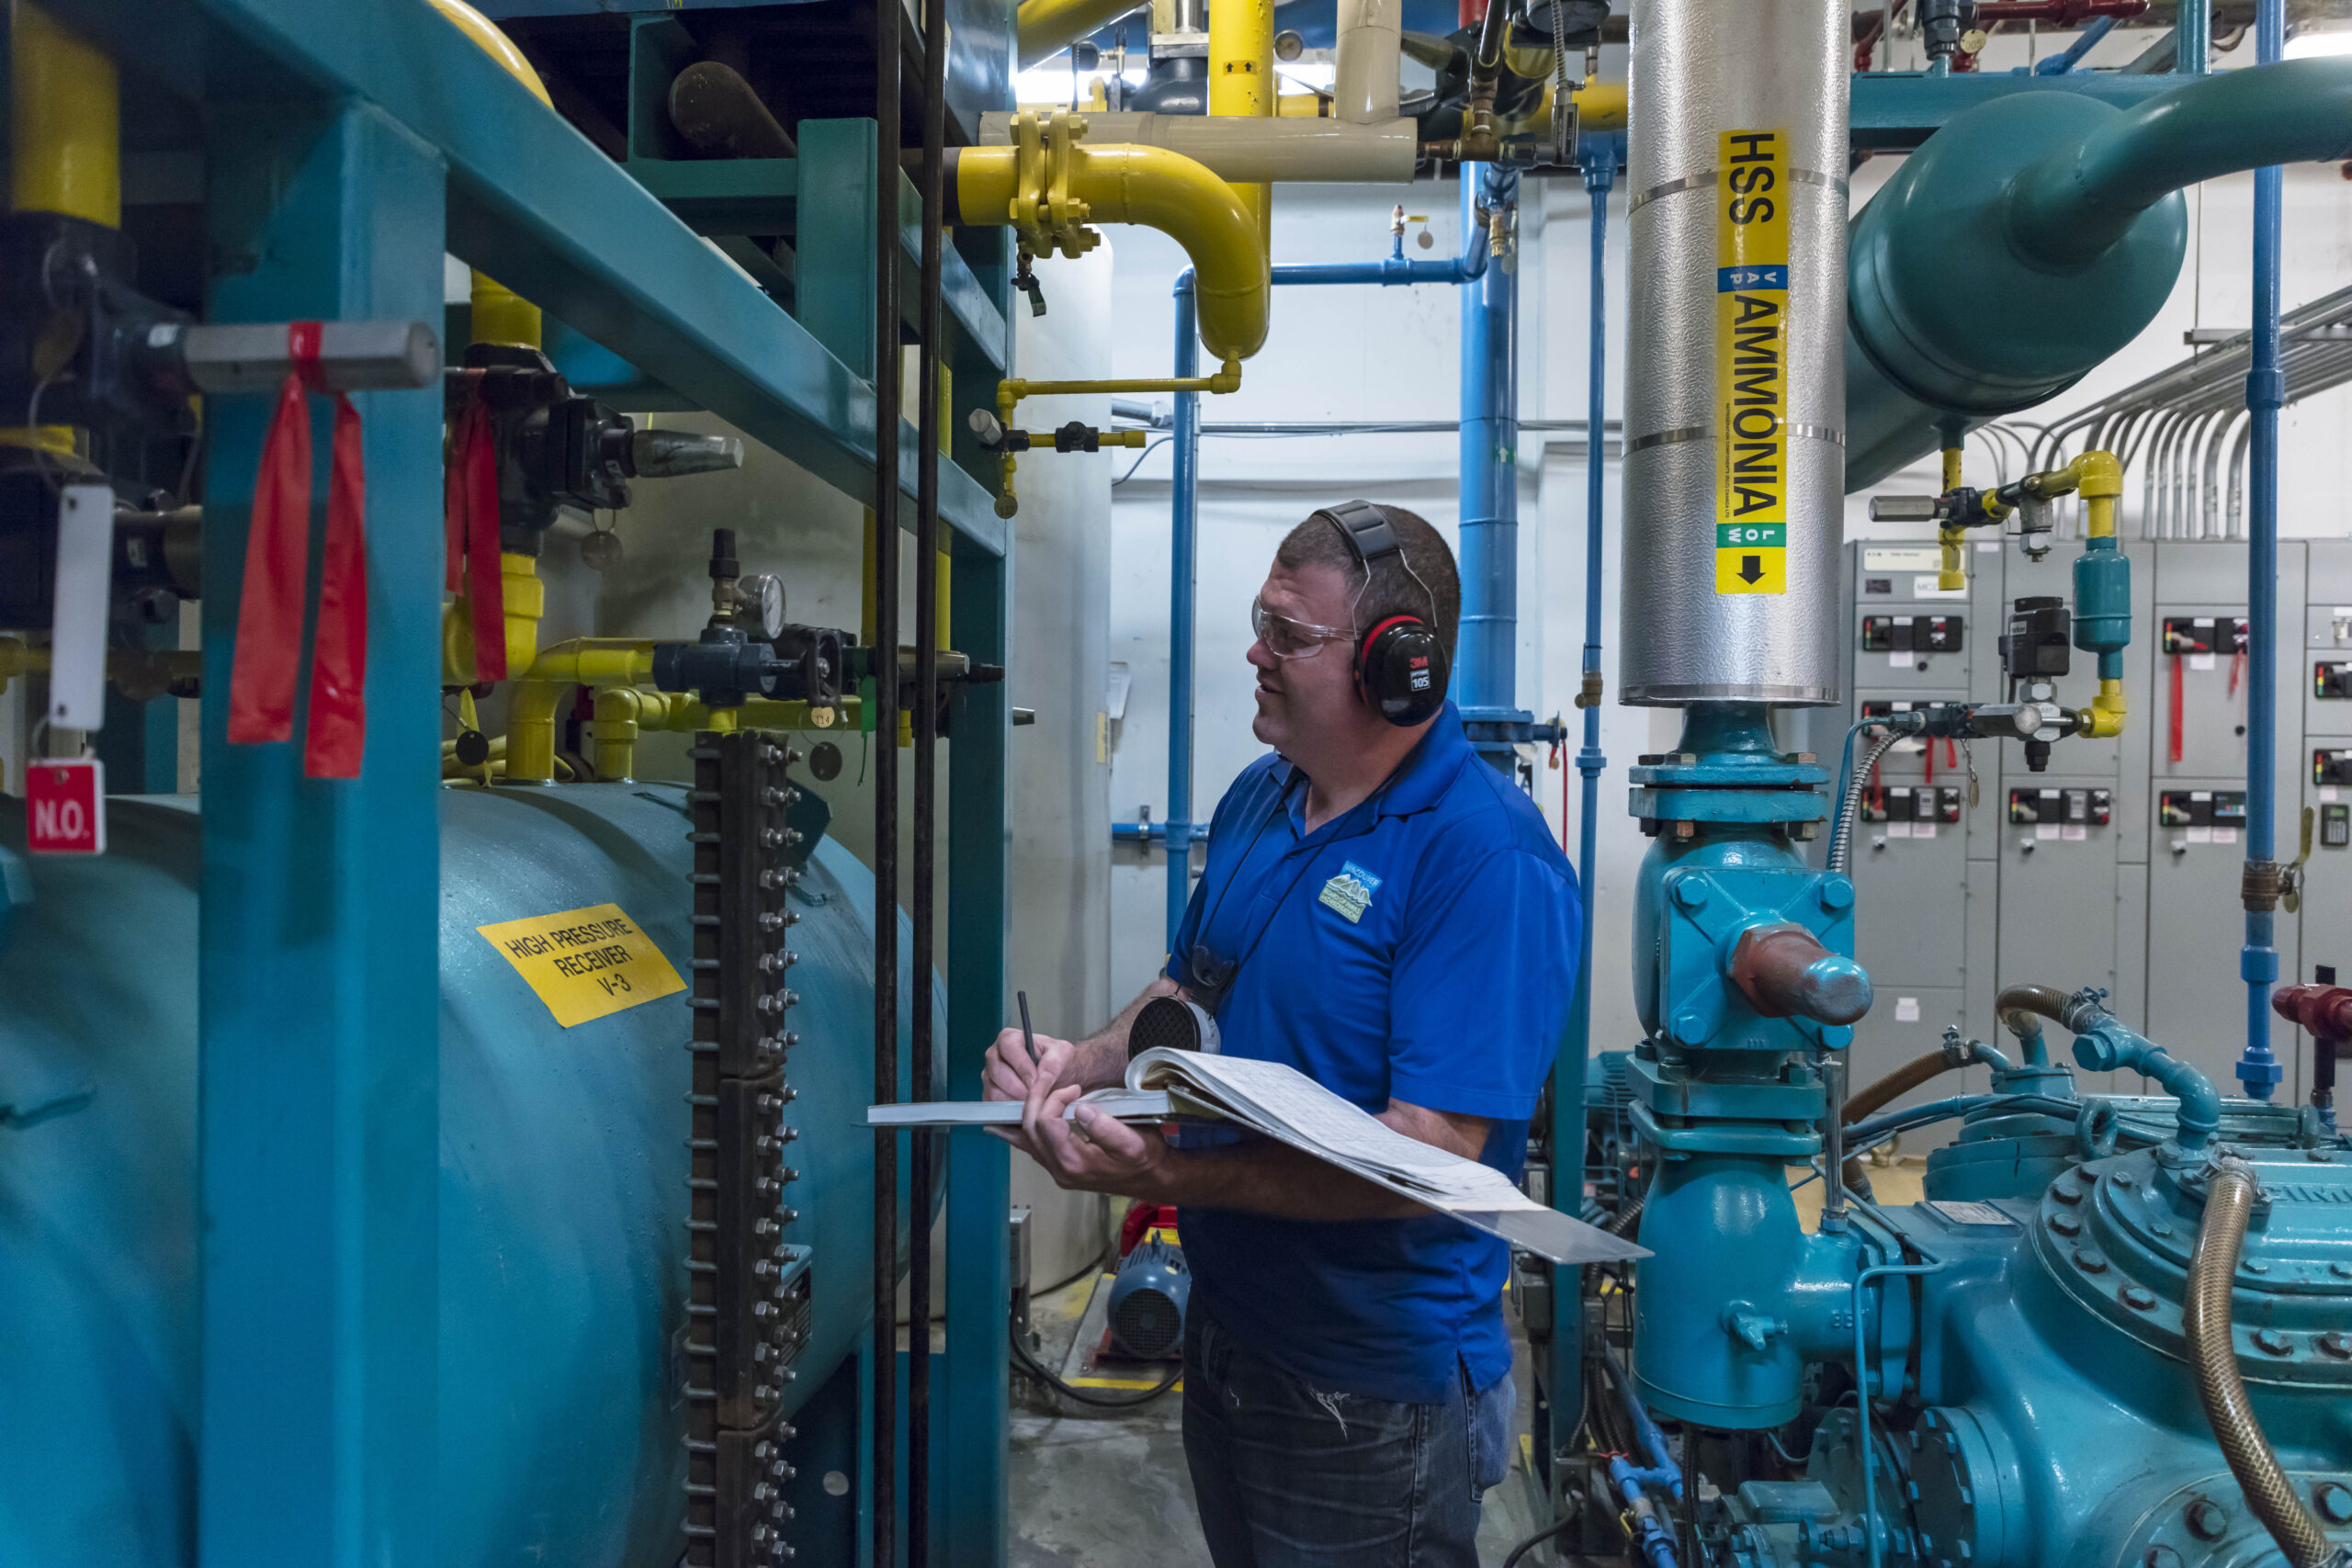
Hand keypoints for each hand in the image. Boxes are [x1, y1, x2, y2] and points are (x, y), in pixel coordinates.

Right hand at [983, 1026, 1076, 1160]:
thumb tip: (1038, 1080)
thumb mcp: (1063, 1055)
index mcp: (1009, 1039)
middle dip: (1018, 1088)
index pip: (1008, 1048)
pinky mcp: (989, 1095)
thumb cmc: (1059, 1061)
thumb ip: (1052, 1064)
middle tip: (1035, 1097)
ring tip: (1033, 1104)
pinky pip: (994, 1106)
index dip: (1022, 1066)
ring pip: (994, 1092)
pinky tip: (1026, 1111)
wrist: (1061, 1078)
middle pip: (997, 1073)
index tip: (1035, 1082)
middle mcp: (994, 1056)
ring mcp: (989, 1077)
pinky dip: (1009, 1112)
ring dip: (1014, 1102)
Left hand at [1023, 1085, 1169, 1197]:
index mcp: (1075, 1162)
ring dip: (1026, 1112)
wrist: (1151, 1178)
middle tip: (1051, 1081)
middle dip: (1036, 1099)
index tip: (1076, 1088)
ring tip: (1036, 1092)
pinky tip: (1022, 1117)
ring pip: (1025, 1139)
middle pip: (1030, 1129)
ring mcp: (1057, 1171)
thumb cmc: (1145, 1158)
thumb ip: (1106, 1128)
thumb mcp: (1134, 1142)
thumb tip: (1080, 1109)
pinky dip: (1024, 1128)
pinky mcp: (1059, 1168)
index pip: (1046, 1122)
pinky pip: (1031, 1147)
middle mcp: (1059, 1170)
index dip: (1055, 1098)